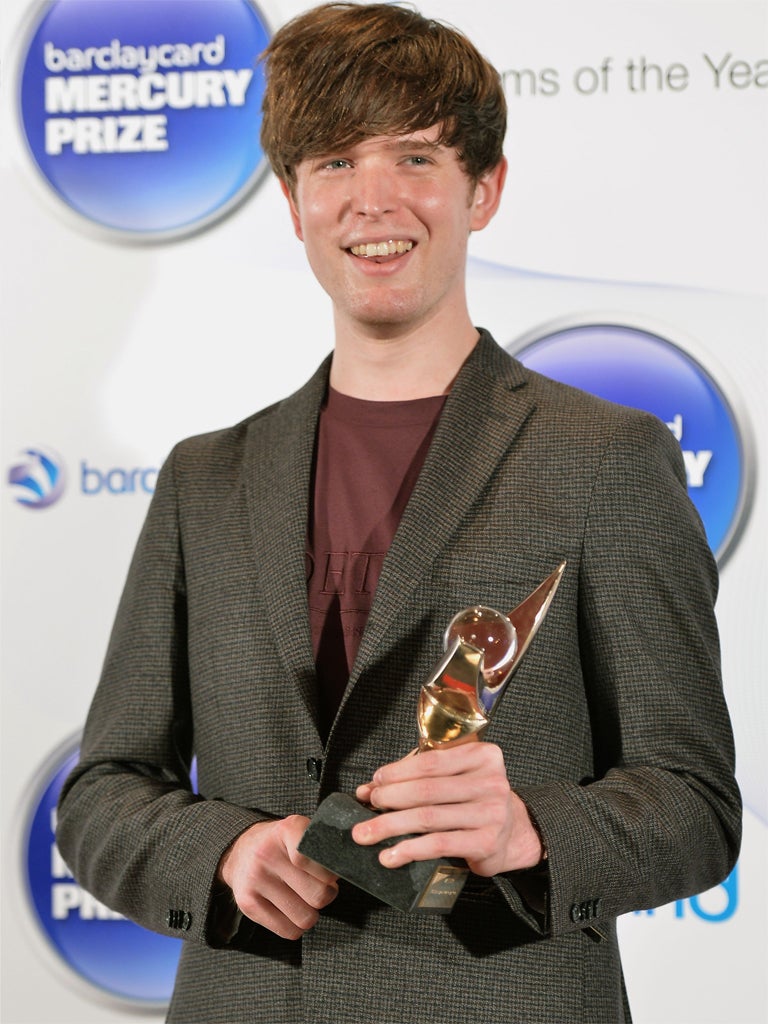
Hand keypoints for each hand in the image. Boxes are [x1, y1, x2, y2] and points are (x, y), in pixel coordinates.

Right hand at [217, 816, 337, 939]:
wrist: (241, 850)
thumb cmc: (284, 845)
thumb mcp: (302, 832)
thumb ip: (325, 846)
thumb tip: (353, 867)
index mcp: (288, 829)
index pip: (318, 858)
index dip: (331, 872)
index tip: (331, 872)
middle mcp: (268, 853)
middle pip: (319, 894)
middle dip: (327, 895)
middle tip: (322, 887)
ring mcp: (255, 879)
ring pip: (306, 918)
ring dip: (312, 913)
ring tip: (305, 899)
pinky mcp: (246, 903)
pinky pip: (289, 931)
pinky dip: (296, 926)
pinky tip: (290, 909)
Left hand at [353, 743, 542, 875]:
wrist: (513, 833)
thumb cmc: (476, 801)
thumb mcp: (457, 778)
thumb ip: (419, 777)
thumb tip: (370, 787)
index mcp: (483, 756)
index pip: (431, 762)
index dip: (398, 771)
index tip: (376, 781)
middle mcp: (491, 782)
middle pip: (426, 789)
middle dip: (389, 798)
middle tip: (369, 806)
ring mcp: (491, 813)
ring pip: (428, 817)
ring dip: (390, 825)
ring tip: (367, 833)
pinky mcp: (485, 843)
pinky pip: (439, 844)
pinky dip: (409, 850)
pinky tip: (390, 855)